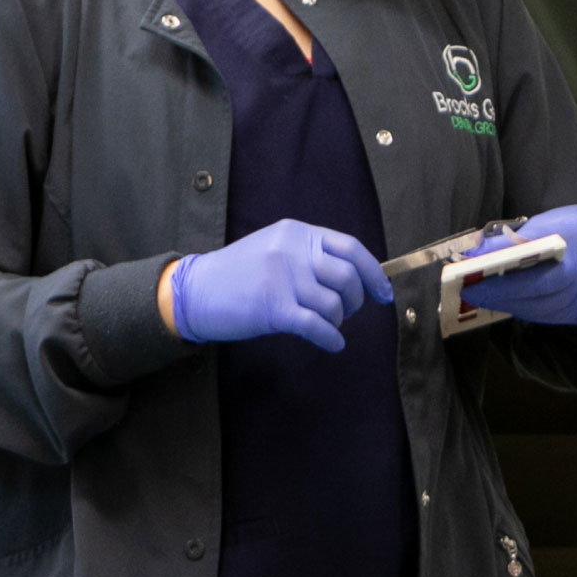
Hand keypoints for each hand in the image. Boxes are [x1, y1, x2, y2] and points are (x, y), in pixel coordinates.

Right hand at [168, 219, 392, 352]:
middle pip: (347, 278)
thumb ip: (311, 255)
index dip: (373, 274)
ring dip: (336, 321)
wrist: (194, 291)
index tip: (383, 294)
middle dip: (354, 301)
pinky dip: (330, 338)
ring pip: (333, 305)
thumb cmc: (239, 275)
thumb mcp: (275, 249)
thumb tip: (357, 277)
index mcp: (296, 232)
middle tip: (343, 313)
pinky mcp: (272, 307)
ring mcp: (281, 277)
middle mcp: (291, 250)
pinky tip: (332, 344)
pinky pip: (317, 325)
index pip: (350, 248)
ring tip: (324, 325)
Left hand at [458, 205, 576, 325]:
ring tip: (477, 293)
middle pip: (534, 296)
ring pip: (536, 310)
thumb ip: (524, 235)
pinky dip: (521, 307)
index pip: (539, 275)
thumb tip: (483, 249)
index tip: (473, 272)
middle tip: (466, 287)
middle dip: (496, 292)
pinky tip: (503, 299)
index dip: (504, 279)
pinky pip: (543, 315)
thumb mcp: (559, 220)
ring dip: (504, 302)